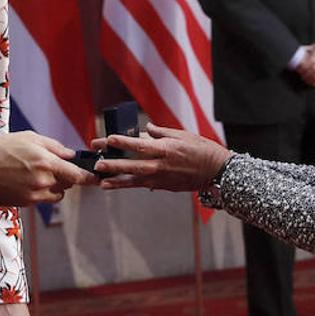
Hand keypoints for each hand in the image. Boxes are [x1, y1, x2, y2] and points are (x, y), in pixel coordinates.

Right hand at [0, 132, 98, 205]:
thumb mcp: (29, 138)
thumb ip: (54, 147)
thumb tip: (71, 155)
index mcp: (45, 163)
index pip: (77, 176)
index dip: (89, 177)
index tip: (97, 178)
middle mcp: (42, 182)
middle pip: (67, 186)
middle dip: (66, 177)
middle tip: (52, 167)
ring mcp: (32, 196)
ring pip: (55, 195)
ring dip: (53, 186)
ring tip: (36, 173)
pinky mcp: (23, 204)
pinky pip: (40, 200)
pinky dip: (39, 192)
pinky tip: (23, 180)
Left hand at [90, 123, 230, 190]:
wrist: (217, 171)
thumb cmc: (201, 149)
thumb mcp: (182, 135)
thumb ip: (161, 132)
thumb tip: (146, 128)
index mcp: (166, 148)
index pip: (140, 144)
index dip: (123, 141)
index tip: (108, 139)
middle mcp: (161, 164)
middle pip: (133, 164)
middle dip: (114, 163)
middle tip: (97, 162)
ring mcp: (162, 178)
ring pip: (135, 179)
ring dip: (117, 180)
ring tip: (101, 181)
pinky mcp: (164, 186)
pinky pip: (143, 185)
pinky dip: (128, 185)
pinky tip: (115, 186)